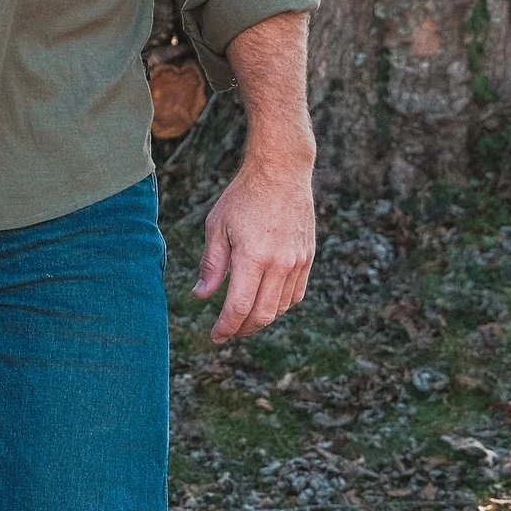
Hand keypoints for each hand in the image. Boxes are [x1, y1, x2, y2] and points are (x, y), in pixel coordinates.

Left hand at [193, 156, 314, 343]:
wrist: (281, 173)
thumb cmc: (243, 197)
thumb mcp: (217, 227)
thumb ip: (212, 265)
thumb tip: (202, 295)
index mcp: (254, 258)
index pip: (240, 307)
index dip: (226, 327)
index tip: (215, 336)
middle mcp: (280, 265)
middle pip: (263, 315)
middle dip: (243, 329)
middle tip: (227, 332)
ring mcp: (298, 263)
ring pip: (280, 307)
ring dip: (261, 319)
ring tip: (242, 319)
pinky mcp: (308, 258)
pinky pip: (295, 294)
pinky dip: (279, 305)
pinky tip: (265, 303)